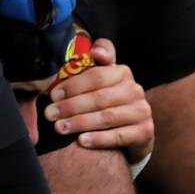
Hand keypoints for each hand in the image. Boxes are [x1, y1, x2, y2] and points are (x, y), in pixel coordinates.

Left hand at [44, 38, 152, 163]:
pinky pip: (119, 136)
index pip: (96, 76)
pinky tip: (81, 141)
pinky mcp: (145, 132)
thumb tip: (95, 52)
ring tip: (60, 128)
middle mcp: (134, 90)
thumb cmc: (106, 101)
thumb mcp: (98, 81)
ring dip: (80, 123)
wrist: (131, 131)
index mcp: (122, 72)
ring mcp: (142, 111)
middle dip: (71, 106)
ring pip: (107, 117)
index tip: (53, 94)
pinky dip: (99, 139)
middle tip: (50, 114)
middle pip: (99, 97)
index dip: (73, 85)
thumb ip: (92, 64)